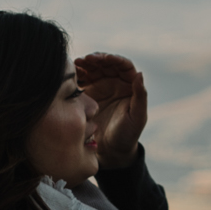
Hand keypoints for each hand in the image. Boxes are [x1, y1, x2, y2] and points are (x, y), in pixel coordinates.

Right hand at [74, 52, 147, 169]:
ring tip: (76, 64)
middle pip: (106, 64)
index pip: (123, 65)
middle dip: (97, 59)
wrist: (111, 150)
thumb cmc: (127, 135)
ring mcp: (101, 87)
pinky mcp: (88, 93)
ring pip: (93, 69)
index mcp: (130, 85)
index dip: (114, 59)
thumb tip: (140, 74)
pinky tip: (70, 74)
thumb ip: (140, 96)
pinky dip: (76, 75)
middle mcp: (115, 83)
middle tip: (86, 59)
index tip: (104, 59)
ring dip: (85, 64)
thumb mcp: (137, 117)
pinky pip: (82, 80)